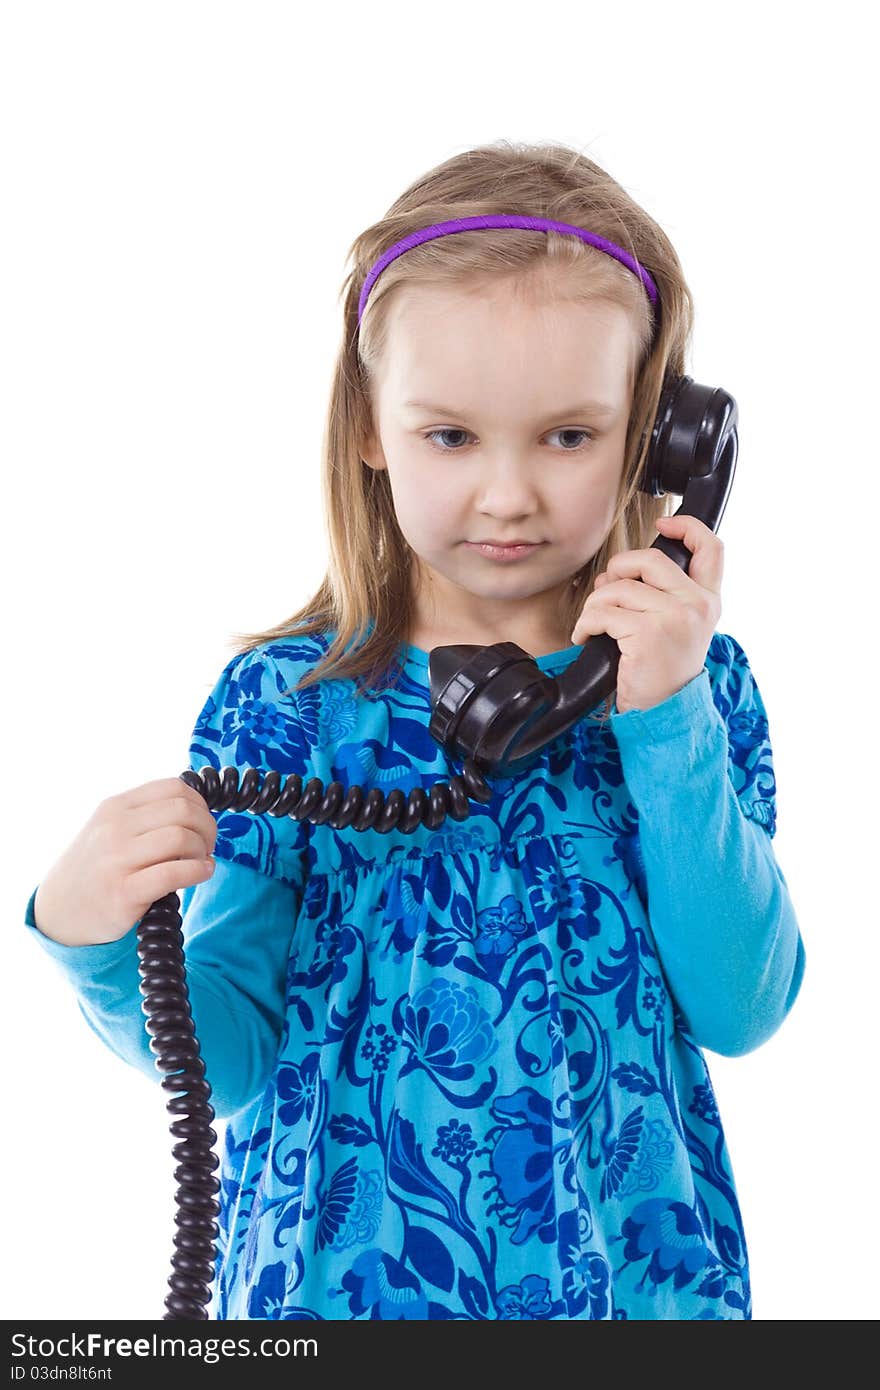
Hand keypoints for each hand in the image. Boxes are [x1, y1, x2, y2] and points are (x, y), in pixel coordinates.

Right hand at [32, 777, 217, 947]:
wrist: (59, 910)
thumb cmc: (97, 868)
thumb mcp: (110, 829)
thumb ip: (146, 815)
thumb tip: (198, 809)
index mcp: (115, 807)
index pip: (173, 787)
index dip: (199, 803)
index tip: (202, 822)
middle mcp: (114, 828)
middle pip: (183, 810)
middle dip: (207, 827)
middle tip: (207, 845)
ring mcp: (117, 860)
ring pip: (181, 838)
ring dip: (203, 850)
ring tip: (201, 861)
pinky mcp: (124, 893)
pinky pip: (175, 873)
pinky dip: (199, 871)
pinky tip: (202, 873)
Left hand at [570, 514, 723, 713]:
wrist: (665, 712)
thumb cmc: (663, 672)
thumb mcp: (676, 629)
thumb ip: (660, 595)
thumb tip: (616, 572)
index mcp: (708, 600)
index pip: (710, 548)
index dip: (686, 527)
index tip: (664, 523)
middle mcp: (697, 604)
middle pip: (649, 559)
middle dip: (618, 570)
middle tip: (606, 593)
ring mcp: (675, 617)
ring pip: (618, 587)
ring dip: (595, 605)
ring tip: (594, 626)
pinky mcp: (648, 633)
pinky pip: (602, 612)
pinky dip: (586, 624)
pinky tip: (587, 638)